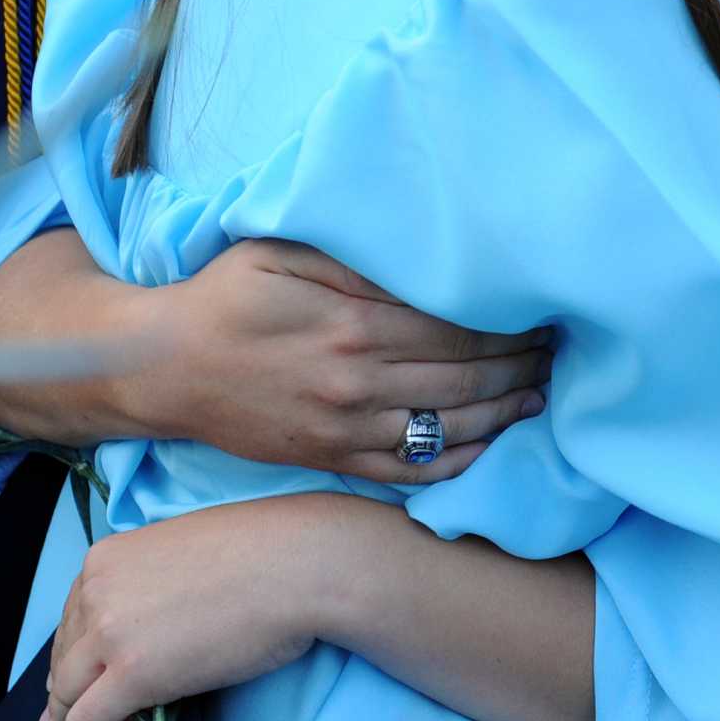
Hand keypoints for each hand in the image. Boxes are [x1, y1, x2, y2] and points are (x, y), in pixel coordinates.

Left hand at [39, 495, 366, 720]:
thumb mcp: (183, 550)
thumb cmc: (261, 550)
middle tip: (93, 709)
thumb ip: (147, 580)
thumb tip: (139, 625)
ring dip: (84, 713)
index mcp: (107, 557)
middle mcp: (97, 590)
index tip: (97, 670)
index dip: (82, 650)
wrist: (297, 563)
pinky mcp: (132, 674)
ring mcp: (110, 632)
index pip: (71, 617)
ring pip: (66, 695)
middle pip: (62, 659)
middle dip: (73, 688)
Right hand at [144, 241, 550, 483]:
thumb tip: (423, 258)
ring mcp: (346, 429)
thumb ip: (357, 258)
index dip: (508, 325)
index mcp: (352, 324)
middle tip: (557, 351)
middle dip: (519, 364)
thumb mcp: (285, 251)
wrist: (163, 368)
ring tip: (540, 392)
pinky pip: (412, 469)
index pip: (457, 328)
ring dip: (504, 410)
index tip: (542, 313)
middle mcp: (357, 382)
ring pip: (448, 427)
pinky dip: (460, 460)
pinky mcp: (333, 460)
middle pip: (464, 376)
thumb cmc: (225, 296)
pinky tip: (491, 441)